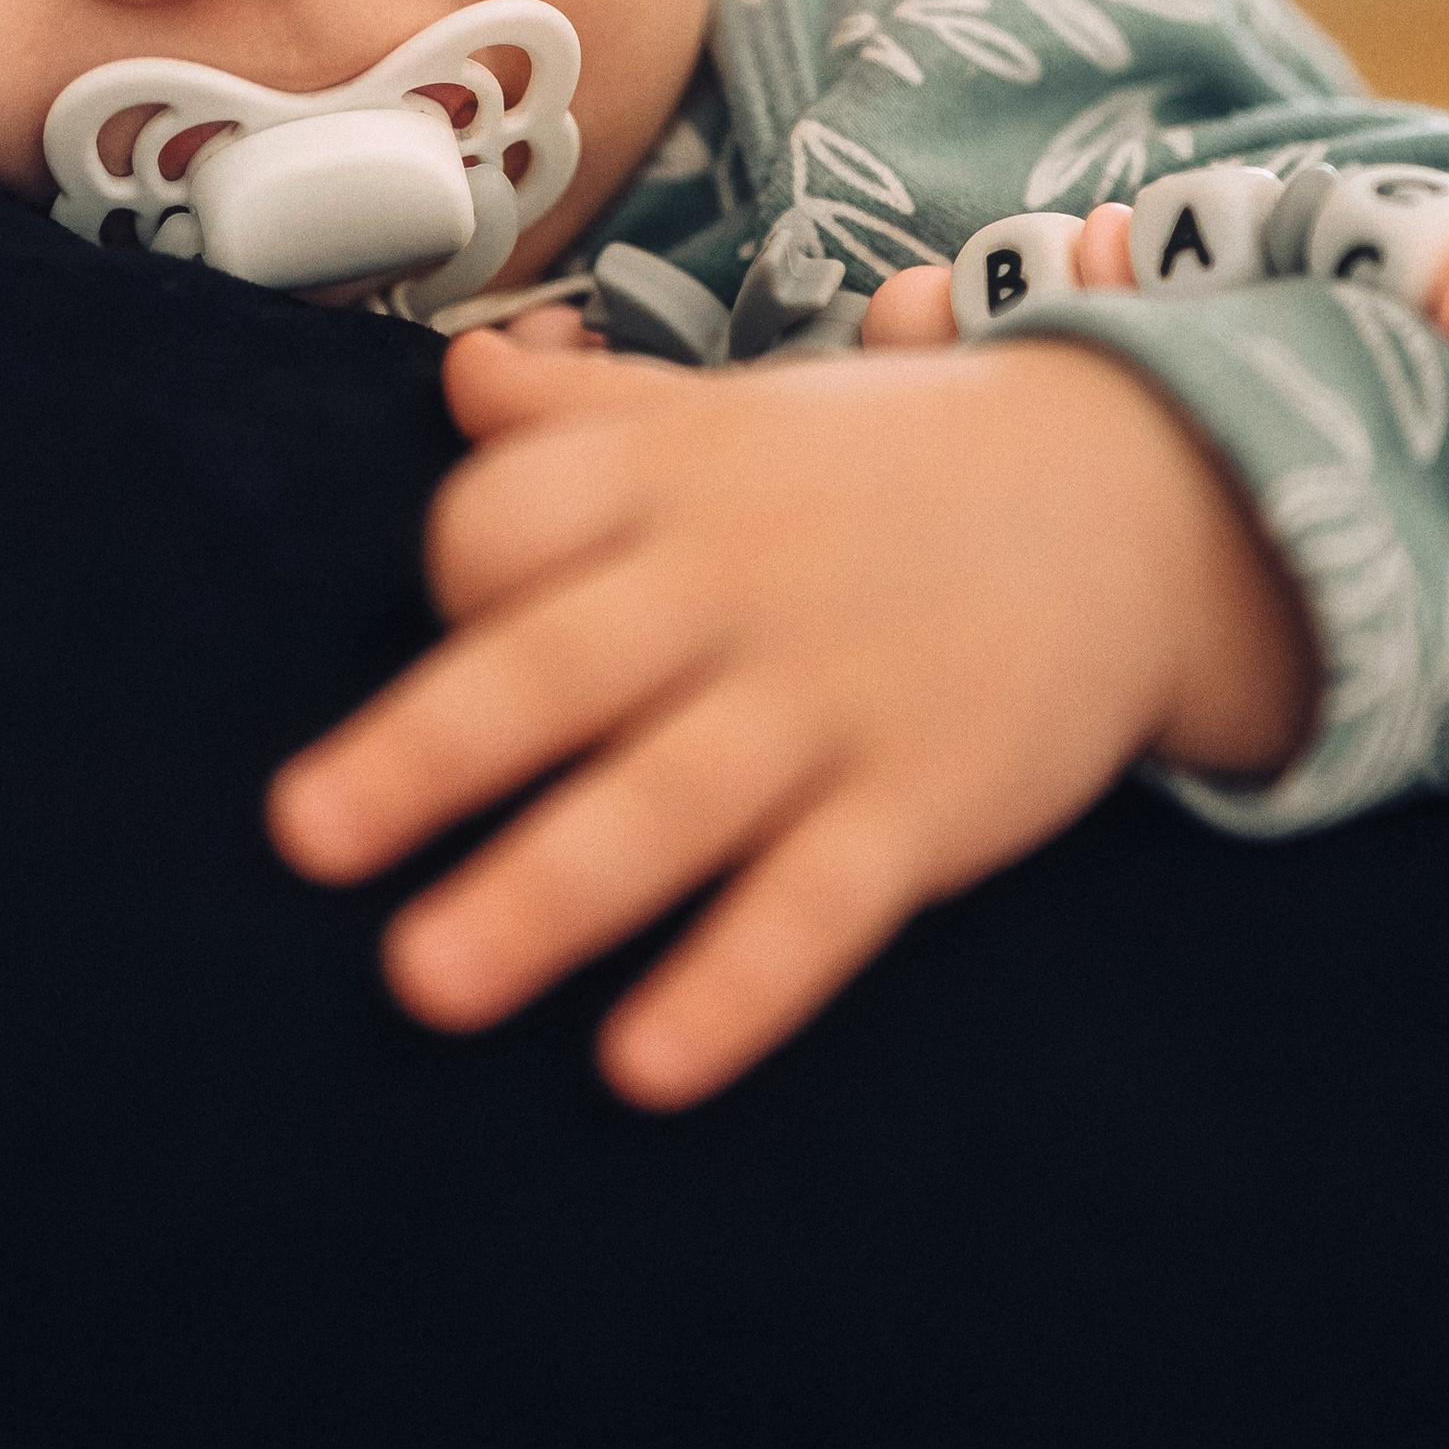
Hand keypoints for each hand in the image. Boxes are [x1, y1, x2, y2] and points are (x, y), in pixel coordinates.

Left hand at [267, 327, 1315, 1109]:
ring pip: (664, 805)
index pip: (505, 524)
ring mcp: (832, 697)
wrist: (1142, 489)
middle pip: (556, 666)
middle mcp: (736, 582)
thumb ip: (587, 414)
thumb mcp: (737, 412)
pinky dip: (731, 987)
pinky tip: (641, 1066)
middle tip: (305, 836)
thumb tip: (459, 382)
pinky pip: (814, 910)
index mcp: (673, 475)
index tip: (449, 633)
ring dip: (542, 895)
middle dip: (425, 753)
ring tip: (428, 981)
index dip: (451, 583)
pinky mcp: (924, 803)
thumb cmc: (892, 466)